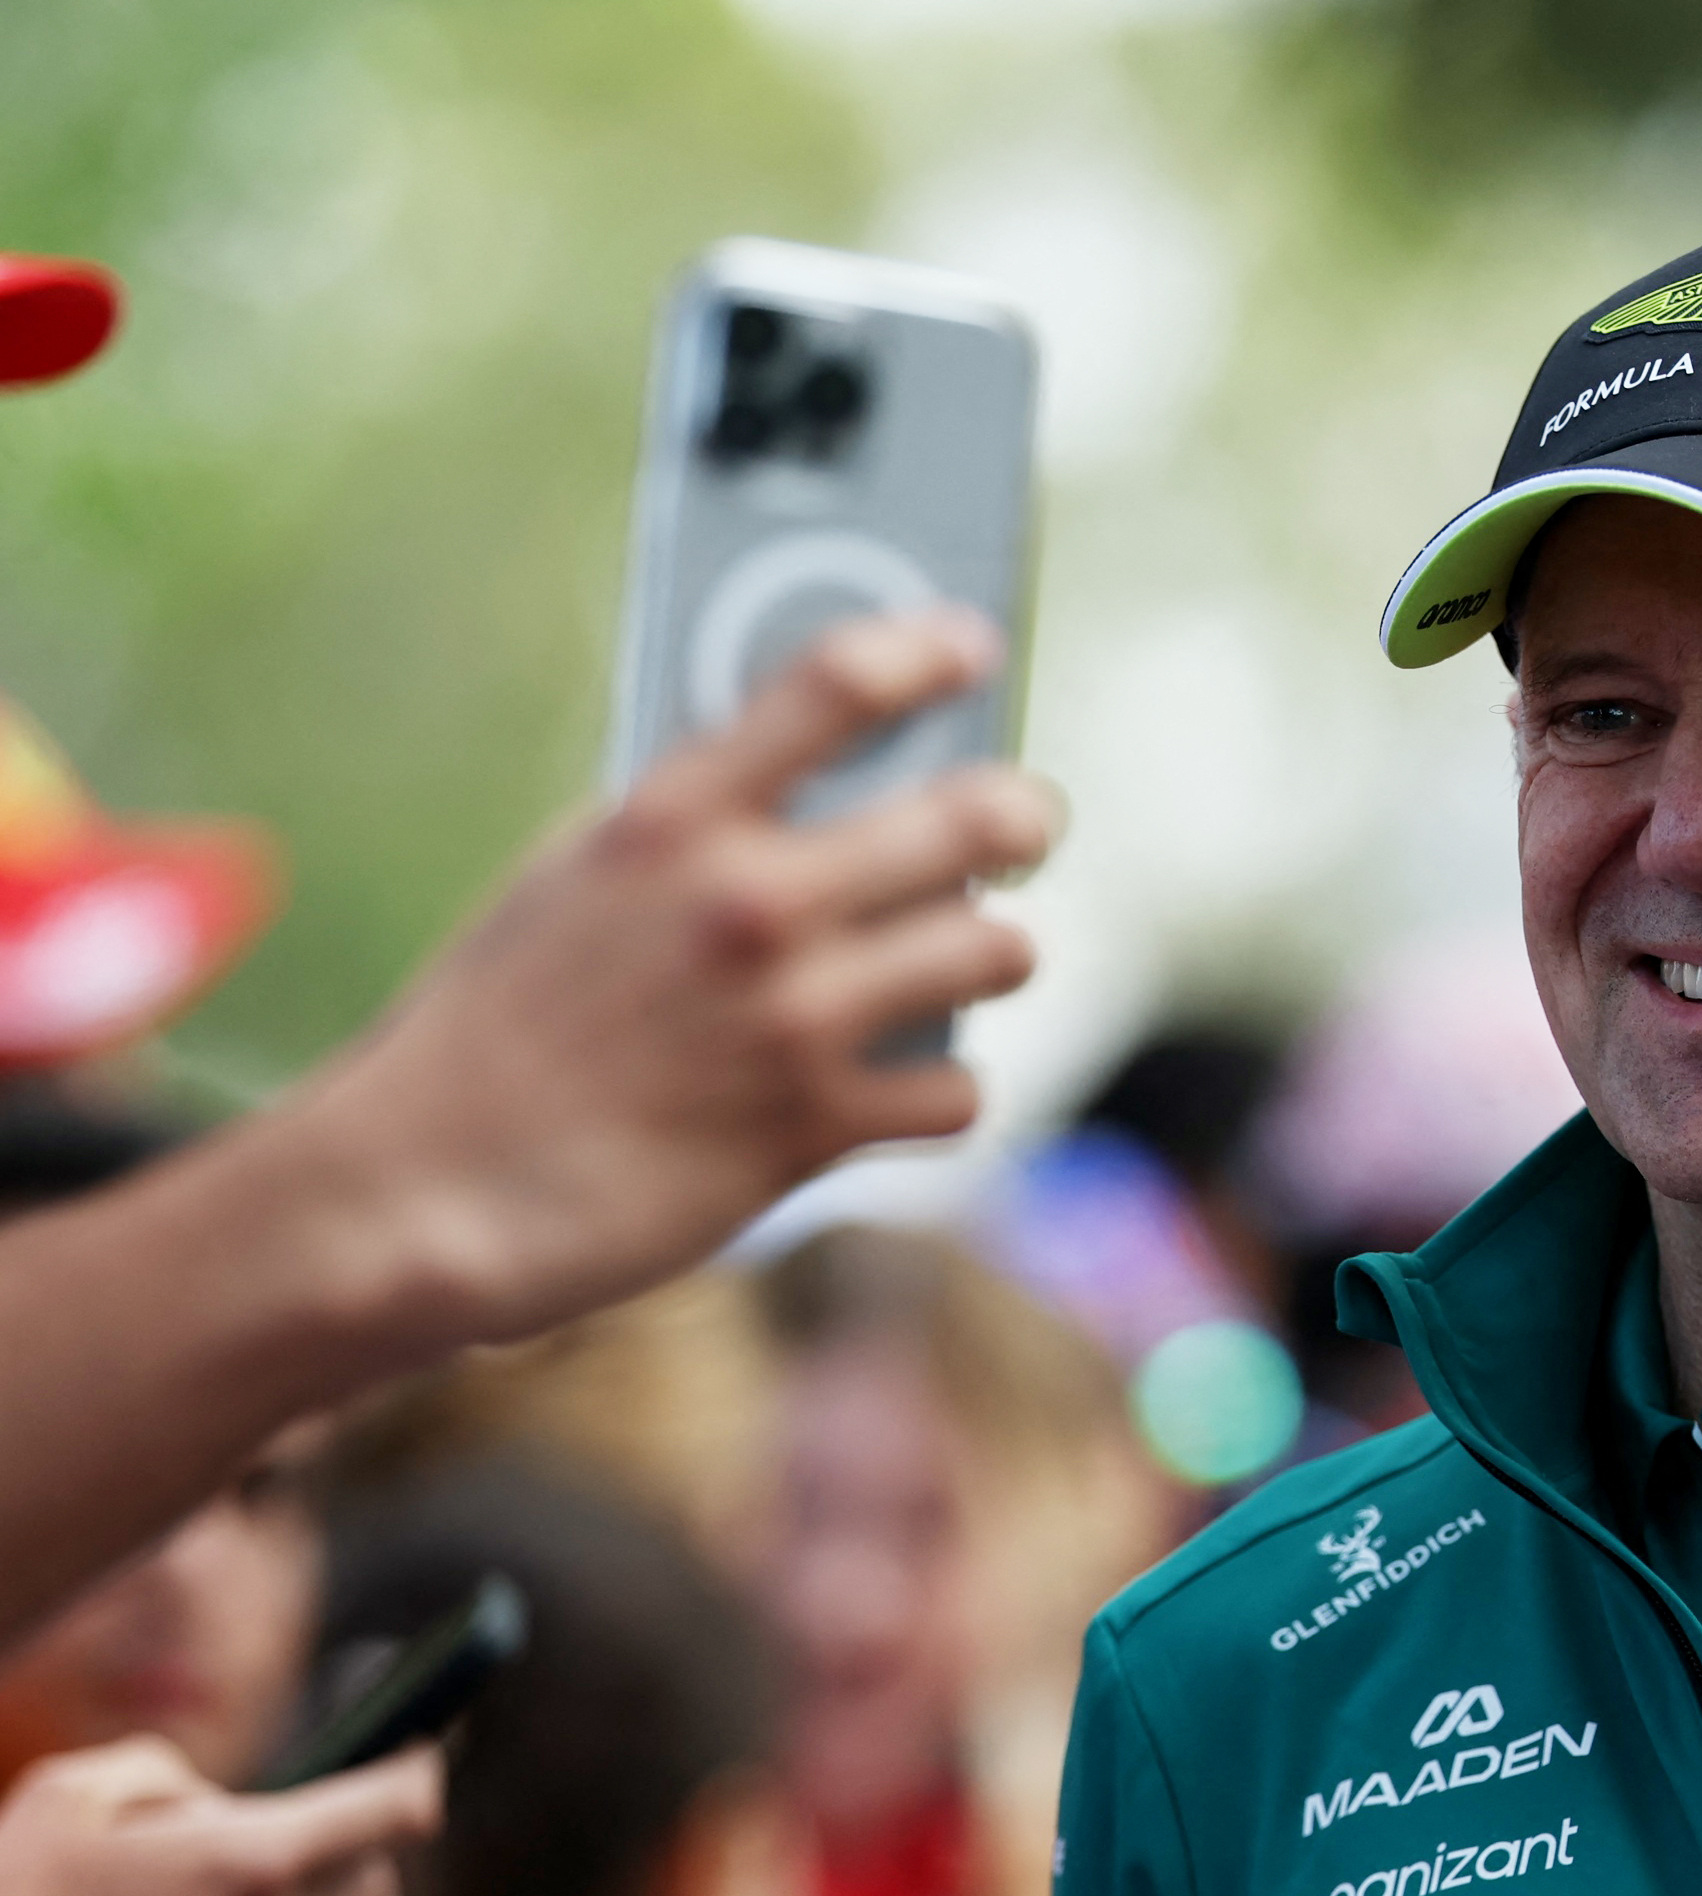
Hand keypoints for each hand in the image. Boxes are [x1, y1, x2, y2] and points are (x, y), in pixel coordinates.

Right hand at [284, 606, 1057, 1356]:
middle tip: (1026, 827)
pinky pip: (960, 1089)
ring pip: (997, 952)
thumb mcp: (573, 882)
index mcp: (672, 819)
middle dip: (1022, 817)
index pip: (836, 684)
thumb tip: (824, 782)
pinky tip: (906, 1087)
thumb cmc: (495, 1029)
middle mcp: (748, 903)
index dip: (926, 650)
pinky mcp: (815, 1128)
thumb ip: (694, 829)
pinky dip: (944, 1092)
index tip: (969, 646)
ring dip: (992, 957)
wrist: (423, 1191)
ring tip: (966, 963)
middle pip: (974, 816)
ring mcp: (793, 1017)